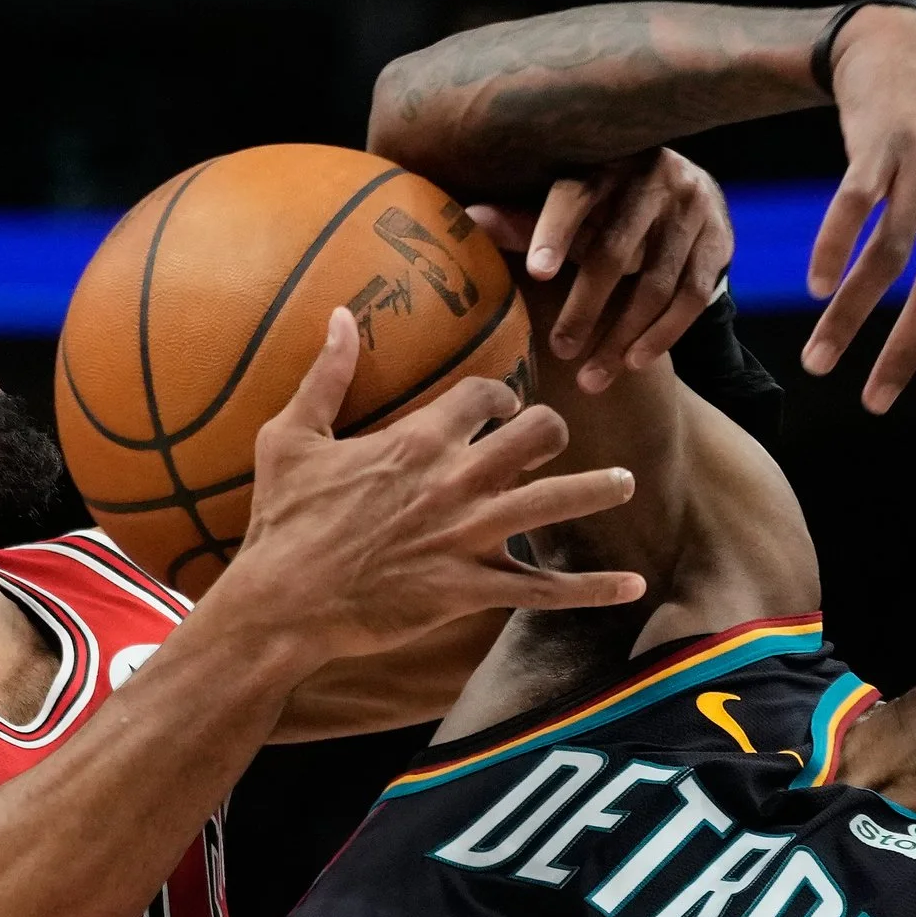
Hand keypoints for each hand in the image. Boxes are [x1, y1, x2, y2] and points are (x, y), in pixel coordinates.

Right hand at [223, 308, 646, 664]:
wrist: (283, 601)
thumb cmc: (283, 520)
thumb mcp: (291, 437)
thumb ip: (326, 375)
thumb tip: (340, 315)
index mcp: (416, 440)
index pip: (484, 395)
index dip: (502, 396)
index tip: (504, 406)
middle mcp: (454, 481)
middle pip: (537, 435)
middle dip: (552, 432)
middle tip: (554, 442)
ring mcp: (467, 536)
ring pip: (555, 502)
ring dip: (596, 490)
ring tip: (626, 483)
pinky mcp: (468, 589)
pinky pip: (544, 589)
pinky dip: (591, 590)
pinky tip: (632, 586)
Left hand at [469, 148, 733, 394]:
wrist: (685, 192)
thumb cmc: (606, 205)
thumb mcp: (568, 208)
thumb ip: (524, 220)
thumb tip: (468, 220)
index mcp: (602, 164)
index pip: (575, 196)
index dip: (554, 233)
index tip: (536, 274)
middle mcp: (651, 179)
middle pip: (616, 251)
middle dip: (585, 309)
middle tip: (559, 352)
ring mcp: (691, 209)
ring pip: (656, 283)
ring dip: (622, 337)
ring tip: (591, 378)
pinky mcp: (718, 240)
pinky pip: (692, 297)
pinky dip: (663, 335)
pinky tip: (634, 363)